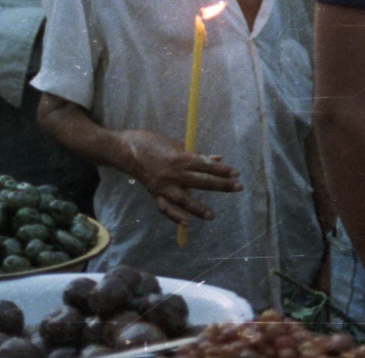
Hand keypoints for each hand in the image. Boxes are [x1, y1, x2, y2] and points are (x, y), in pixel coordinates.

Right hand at [116, 129, 242, 225]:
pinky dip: (175, 216)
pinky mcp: (155, 193)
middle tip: (238, 188)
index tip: (237, 173)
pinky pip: (165, 207)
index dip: (223, 170)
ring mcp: (164, 185)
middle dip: (222, 185)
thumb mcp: (176, 144)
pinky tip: (186, 222)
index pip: (207, 165)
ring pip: (184, 199)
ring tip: (212, 216)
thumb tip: (215, 158)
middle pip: (202, 181)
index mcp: (181, 158)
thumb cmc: (151, 143)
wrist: (126, 150)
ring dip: (198, 208)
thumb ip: (194, 154)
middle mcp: (174, 173)